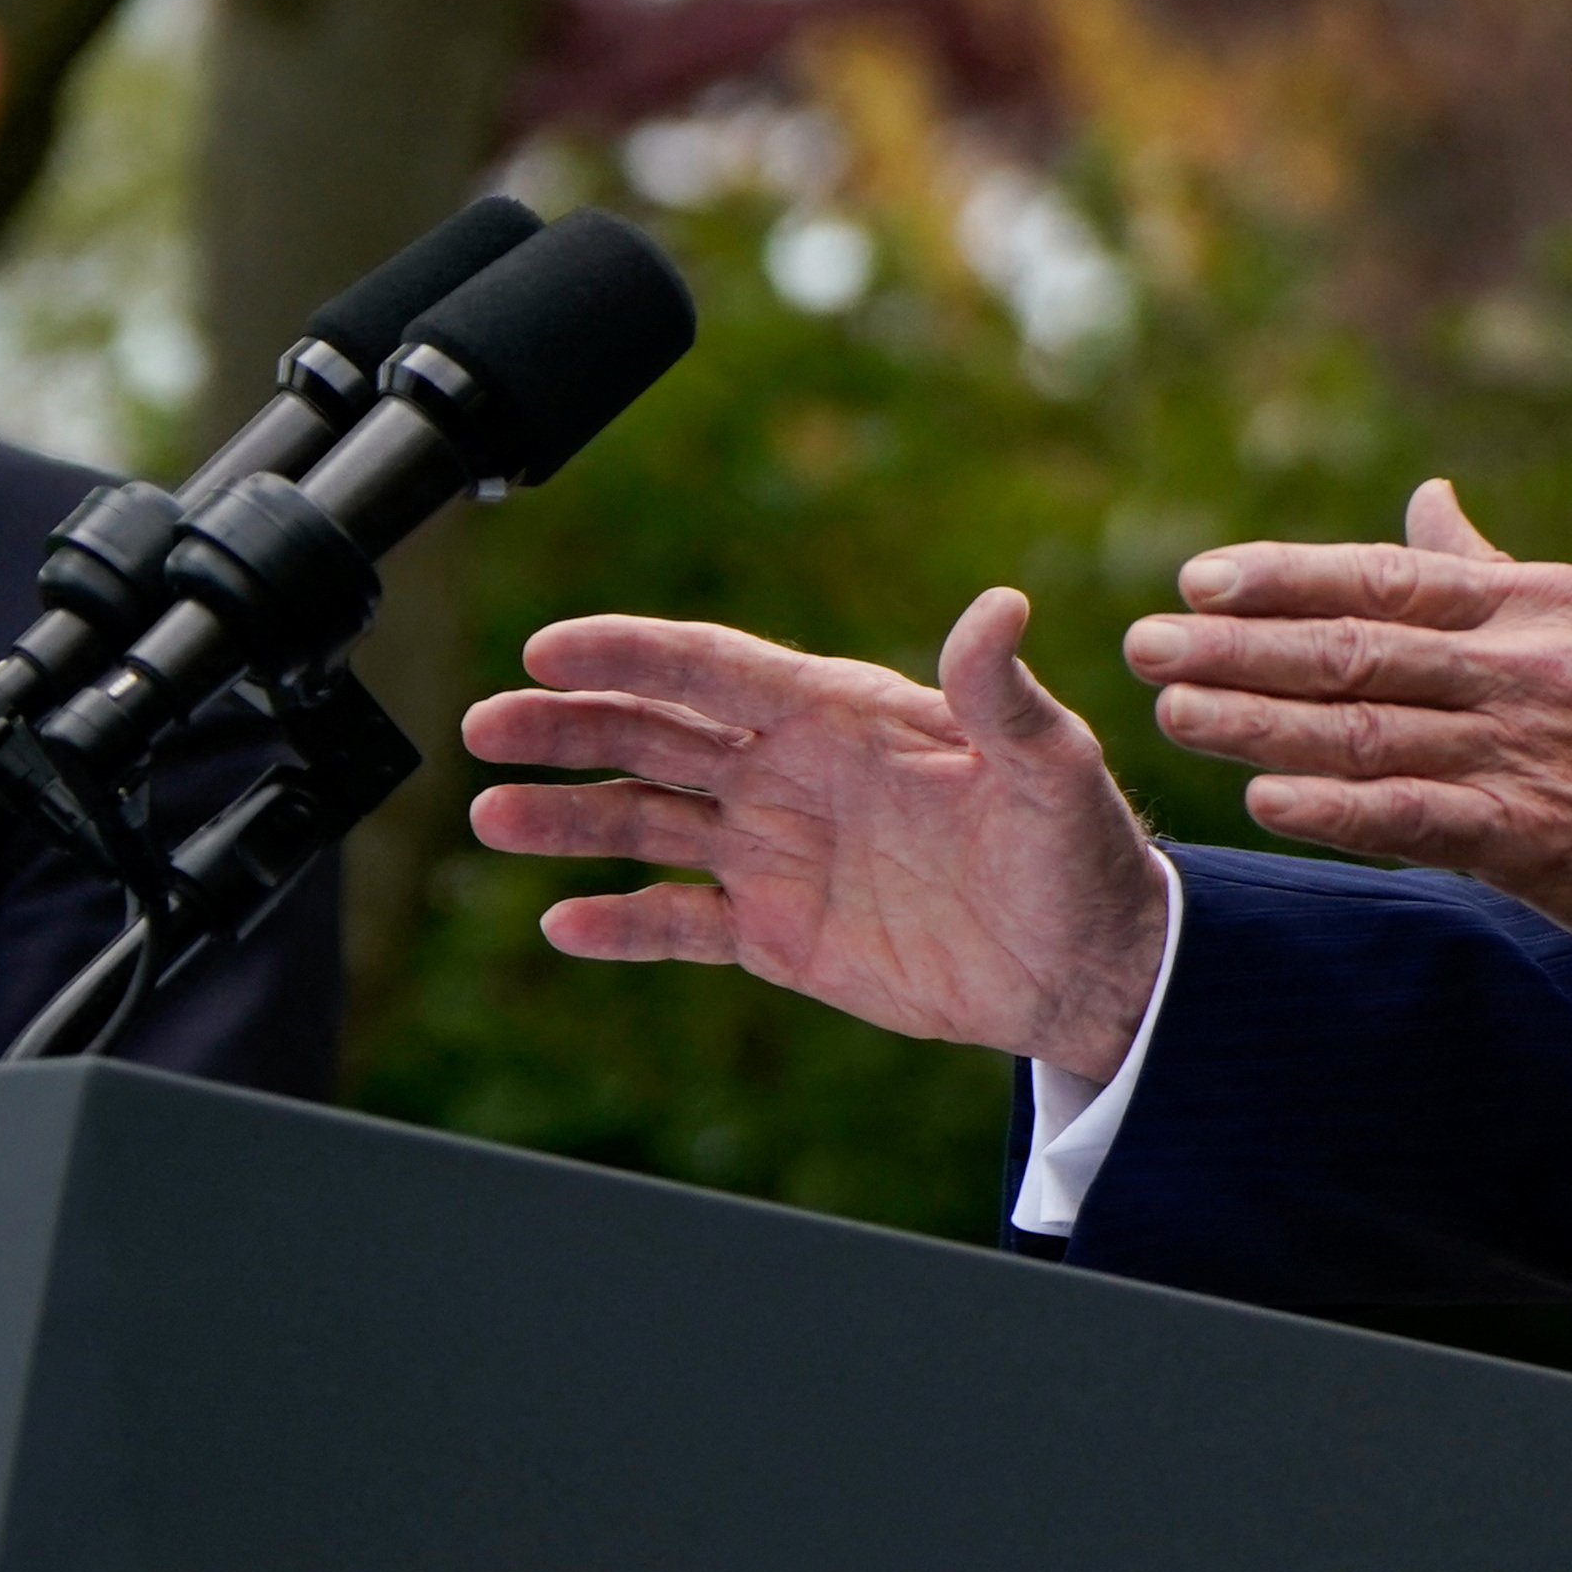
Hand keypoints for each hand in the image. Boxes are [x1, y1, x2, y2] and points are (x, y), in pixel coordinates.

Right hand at [465, 587, 1173, 1080]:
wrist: (1088, 966)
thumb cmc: (1080, 850)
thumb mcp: (1048, 766)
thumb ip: (1002, 693)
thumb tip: (1000, 606)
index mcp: (839, 714)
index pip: (712, 669)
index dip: (629, 653)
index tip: (547, 648)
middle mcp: (790, 773)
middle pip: (654, 734)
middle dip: (567, 725)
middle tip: (484, 725)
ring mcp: (775, 853)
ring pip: (647, 824)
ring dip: (568, 819)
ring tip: (489, 815)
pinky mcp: (778, 934)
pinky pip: (680, 923)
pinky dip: (622, 925)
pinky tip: (562, 925)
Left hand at [1127, 478, 1571, 989]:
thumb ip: (1489, 569)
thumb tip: (1426, 498)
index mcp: (1535, 603)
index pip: (1384, 576)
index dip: (1282, 577)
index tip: (1196, 578)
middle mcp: (1526, 664)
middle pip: (1354, 646)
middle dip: (1237, 645)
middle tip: (1144, 643)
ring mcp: (1528, 749)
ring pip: (1365, 727)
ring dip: (1258, 721)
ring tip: (1174, 713)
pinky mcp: (1535, 836)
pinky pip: (1411, 815)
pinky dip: (1334, 805)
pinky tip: (1264, 798)